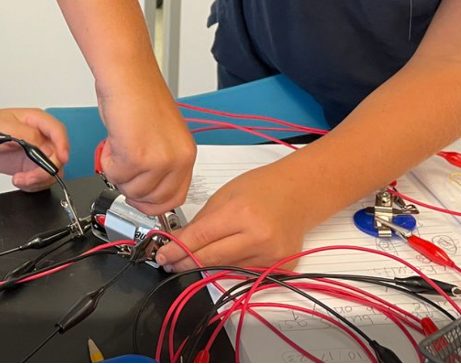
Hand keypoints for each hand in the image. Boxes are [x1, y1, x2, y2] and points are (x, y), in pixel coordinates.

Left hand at [0, 108, 70, 191]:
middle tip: (28, 177)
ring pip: (52, 171)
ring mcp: (36, 153)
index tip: (61, 158)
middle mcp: (40, 137)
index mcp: (37, 121)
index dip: (63, 145)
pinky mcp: (29, 166)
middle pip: (58, 156)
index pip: (58, 131)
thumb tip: (41, 147)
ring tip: (20, 180)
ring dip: (38, 180)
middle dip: (46, 170)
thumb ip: (26, 136)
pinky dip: (33, 185)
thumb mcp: (5, 128)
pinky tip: (19, 181)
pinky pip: (41, 180)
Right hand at [97, 76, 195, 214]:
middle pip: (151, 200)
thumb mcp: (162, 136)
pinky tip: (113, 140)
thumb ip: (161, 164)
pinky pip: (114, 176)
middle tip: (124, 166)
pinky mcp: (136, 157)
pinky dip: (107, 161)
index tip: (140, 199)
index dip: (152, 203)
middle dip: (131, 189)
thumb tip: (148, 188)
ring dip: (118, 172)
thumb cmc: (139, 94)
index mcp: (186, 154)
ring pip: (130, 190)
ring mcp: (158, 160)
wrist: (127, 74)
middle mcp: (177, 159)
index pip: (174, 197)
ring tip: (120, 145)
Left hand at [154, 161, 309, 270]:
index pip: (200, 238)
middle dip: (185, 262)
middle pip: (211, 259)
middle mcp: (258, 238)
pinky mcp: (281, 268)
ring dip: (206, 265)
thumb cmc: (261, 188)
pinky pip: (245, 272)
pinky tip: (223, 257)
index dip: (177, 249)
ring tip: (191, 258)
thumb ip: (202, 220)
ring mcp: (271, 256)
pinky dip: (230, 266)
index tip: (162, 255)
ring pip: (226, 269)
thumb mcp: (225, 195)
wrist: (299, 193)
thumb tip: (179, 242)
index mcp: (241, 213)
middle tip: (169, 262)